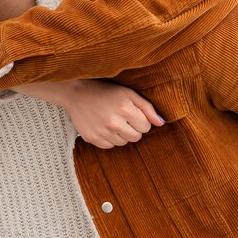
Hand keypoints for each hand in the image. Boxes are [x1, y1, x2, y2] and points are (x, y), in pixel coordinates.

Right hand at [30, 79, 164, 148]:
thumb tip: (161, 123)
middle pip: (136, 137)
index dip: (141, 120)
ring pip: (124, 143)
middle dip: (133, 128)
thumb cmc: (105, 91)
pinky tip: (103, 126)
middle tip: (122, 117)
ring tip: (112, 120)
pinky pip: (110, 146)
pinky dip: (109, 138)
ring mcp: (102, 132)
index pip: (146, 127)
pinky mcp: (92, 139)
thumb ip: (147, 108)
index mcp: (125, 109)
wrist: (76, 93)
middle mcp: (114, 122)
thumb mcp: (128, 93)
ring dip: (121, 134)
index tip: (132, 113)